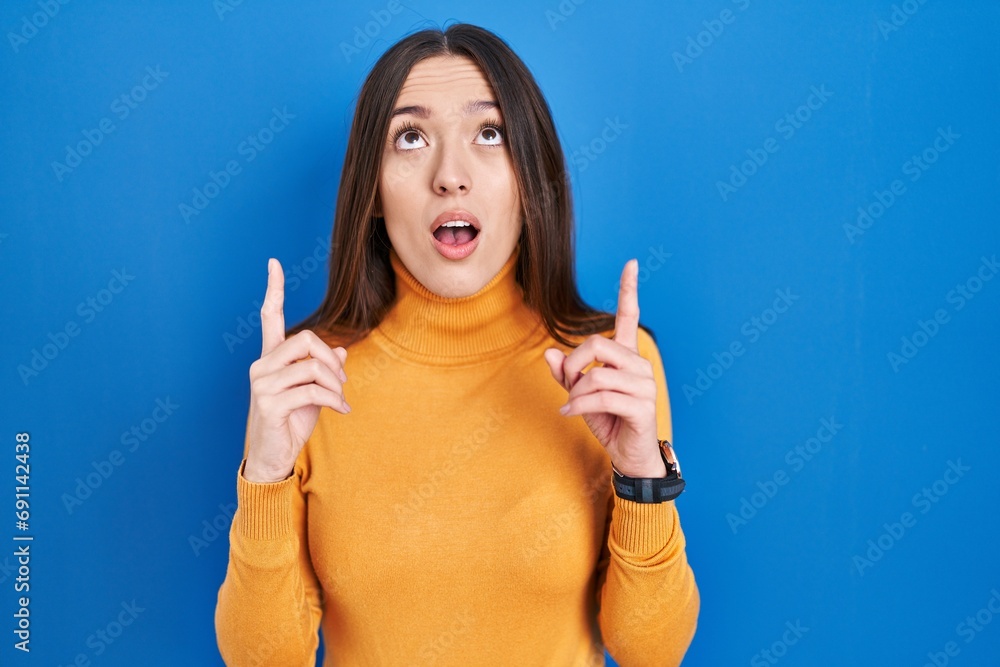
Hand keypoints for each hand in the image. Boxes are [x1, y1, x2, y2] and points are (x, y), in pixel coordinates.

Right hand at [243, 258, 349, 482]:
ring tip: (340, 400)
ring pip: (312, 366)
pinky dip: (334, 400)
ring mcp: (262, 384)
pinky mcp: (269, 404)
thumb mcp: (313, 392)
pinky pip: (312, 391)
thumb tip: (341, 350)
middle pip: (306, 340)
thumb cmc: (291, 422)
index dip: (273, 289)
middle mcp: (262, 366)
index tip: (273, 262)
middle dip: (331, 360)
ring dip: (335, 384)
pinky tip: (341, 411)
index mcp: (270, 358)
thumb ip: (323, 370)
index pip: (269, 317)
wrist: (273, 457)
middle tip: (342, 381)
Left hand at [543, 259, 665, 477]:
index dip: (629, 290)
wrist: (630, 456)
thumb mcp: (580, 396)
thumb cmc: (609, 422)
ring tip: (571, 405)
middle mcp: (639, 365)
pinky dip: (578, 406)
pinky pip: (602, 397)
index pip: (630, 316)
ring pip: (597, 374)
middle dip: (573, 363)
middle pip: (598, 344)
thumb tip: (550, 353)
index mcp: (627, 357)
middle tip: (566, 384)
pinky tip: (569, 413)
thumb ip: (566, 375)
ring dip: (575, 392)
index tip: (631, 263)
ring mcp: (644, 385)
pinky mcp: (642, 406)